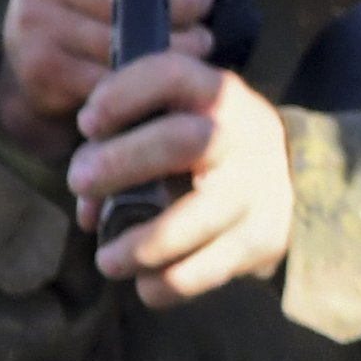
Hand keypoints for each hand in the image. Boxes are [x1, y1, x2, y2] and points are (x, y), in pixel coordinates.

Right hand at [0, 0, 222, 154]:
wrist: (41, 54)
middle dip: (189, 4)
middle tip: (200, 10)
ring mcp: (34, 18)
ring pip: (134, 39)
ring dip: (182, 46)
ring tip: (189, 40)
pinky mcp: (43, 68)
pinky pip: (121, 79)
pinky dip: (152, 81)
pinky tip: (160, 72)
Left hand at [69, 54, 292, 304]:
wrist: (281, 179)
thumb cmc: (198, 148)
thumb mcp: (171, 120)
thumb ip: (122, 143)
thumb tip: (88, 201)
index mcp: (217, 93)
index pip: (172, 75)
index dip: (123, 94)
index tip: (86, 123)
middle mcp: (246, 133)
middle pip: (188, 140)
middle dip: (124, 161)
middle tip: (79, 182)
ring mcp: (261, 186)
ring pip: (203, 215)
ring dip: (145, 242)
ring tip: (107, 261)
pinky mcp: (265, 235)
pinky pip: (215, 265)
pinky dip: (173, 282)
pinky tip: (146, 285)